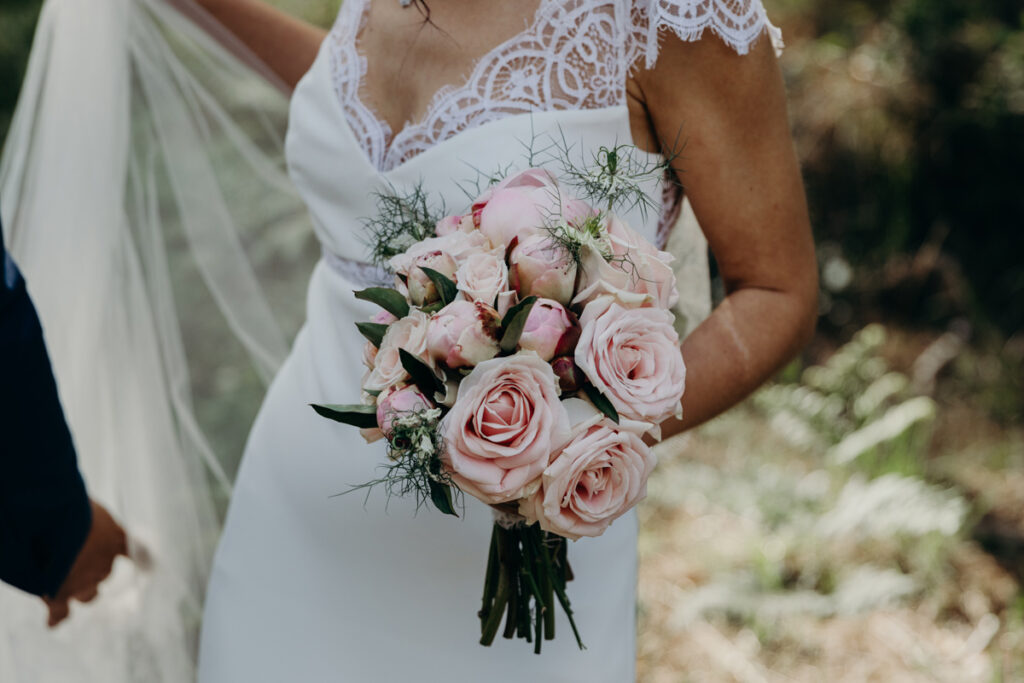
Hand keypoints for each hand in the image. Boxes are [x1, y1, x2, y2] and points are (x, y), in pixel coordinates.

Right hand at [44, 500, 127, 627]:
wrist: (49, 522)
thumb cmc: (69, 506)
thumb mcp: (86, 508)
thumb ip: (90, 520)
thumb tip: (81, 517)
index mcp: (114, 539)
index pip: (129, 551)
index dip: (129, 557)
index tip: (144, 564)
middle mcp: (104, 565)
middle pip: (103, 575)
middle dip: (93, 571)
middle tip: (76, 562)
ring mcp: (83, 583)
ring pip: (88, 595)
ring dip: (80, 592)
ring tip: (65, 587)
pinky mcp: (59, 596)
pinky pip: (60, 613)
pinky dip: (56, 617)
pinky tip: (53, 622)